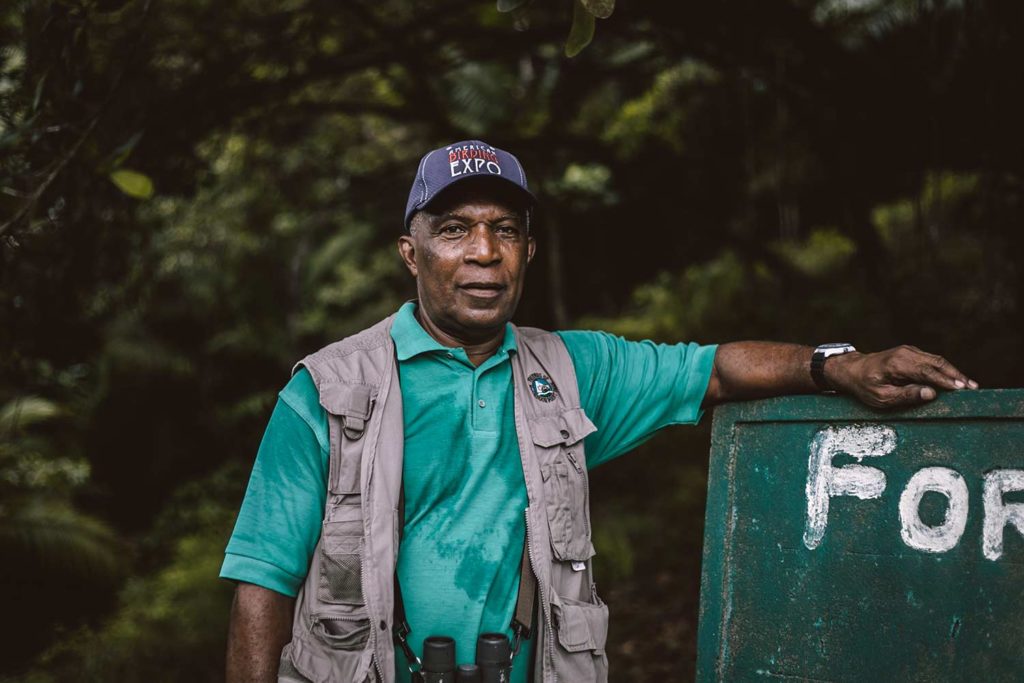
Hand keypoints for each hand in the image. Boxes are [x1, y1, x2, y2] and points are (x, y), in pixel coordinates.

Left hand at [826, 345, 977, 408]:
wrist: (852, 370)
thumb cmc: (865, 386)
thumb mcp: (881, 397)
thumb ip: (906, 395)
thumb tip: (931, 393)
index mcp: (898, 364)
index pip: (928, 372)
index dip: (946, 381)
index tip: (962, 390)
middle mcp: (906, 354)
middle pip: (937, 363)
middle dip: (956, 376)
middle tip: (973, 389)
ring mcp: (909, 351)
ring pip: (937, 360)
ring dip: (954, 372)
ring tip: (970, 385)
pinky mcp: (911, 353)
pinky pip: (932, 360)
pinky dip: (945, 369)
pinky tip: (955, 379)